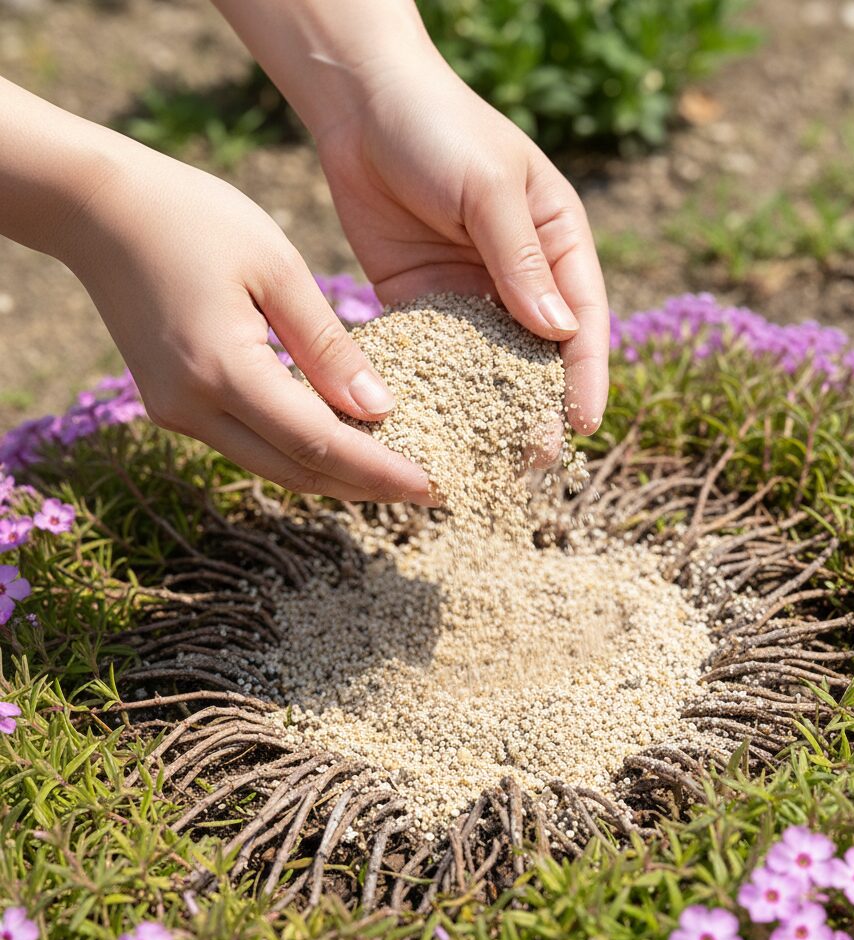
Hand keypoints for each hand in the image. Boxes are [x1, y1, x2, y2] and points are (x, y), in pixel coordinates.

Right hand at [60, 143, 432, 504]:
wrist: (96, 208)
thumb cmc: (192, 218)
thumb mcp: (276, 268)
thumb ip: (328, 345)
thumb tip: (380, 409)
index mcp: (222, 371)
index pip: (319, 443)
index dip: (380, 470)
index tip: (432, 486)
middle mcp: (193, 408)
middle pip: (298, 471)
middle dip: (366, 487)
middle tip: (429, 491)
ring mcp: (177, 413)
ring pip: (274, 466)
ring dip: (336, 475)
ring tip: (396, 474)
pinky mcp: (174, 405)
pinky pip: (251, 444)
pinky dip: (301, 450)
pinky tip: (343, 442)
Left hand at [314, 57, 609, 434]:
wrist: (359, 104)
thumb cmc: (440, 129)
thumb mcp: (490, 189)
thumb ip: (521, 260)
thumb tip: (558, 333)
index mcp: (558, 242)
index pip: (583, 318)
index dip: (586, 374)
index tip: (582, 425)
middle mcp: (521, 274)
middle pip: (539, 352)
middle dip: (538, 405)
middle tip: (532, 459)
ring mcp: (471, 289)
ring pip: (490, 361)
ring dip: (490, 408)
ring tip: (486, 457)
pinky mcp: (423, 298)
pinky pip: (436, 351)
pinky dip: (437, 385)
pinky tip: (433, 423)